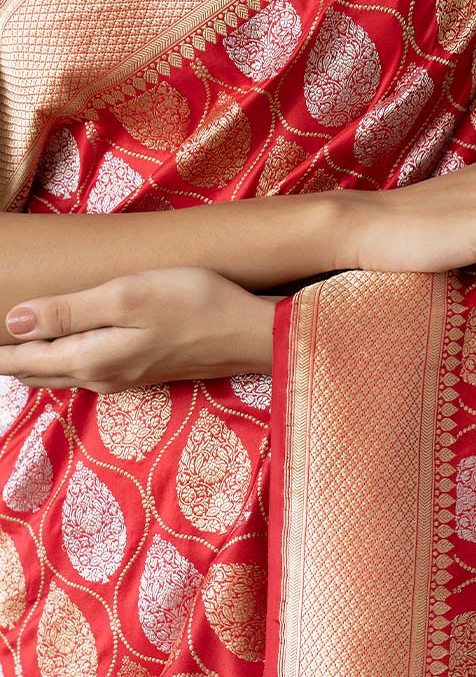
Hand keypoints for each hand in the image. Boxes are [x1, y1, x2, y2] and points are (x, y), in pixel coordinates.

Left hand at [0, 267, 279, 392]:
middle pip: (35, 371)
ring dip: (29, 361)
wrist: (251, 333)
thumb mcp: (127, 297)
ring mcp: (122, 378)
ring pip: (58, 374)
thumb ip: (68, 312)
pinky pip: (82, 371)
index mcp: (90, 359)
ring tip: (7, 346)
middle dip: (5, 359)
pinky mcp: (140, 372)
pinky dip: (57, 360)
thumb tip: (12, 323)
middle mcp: (100, 377)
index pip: (21, 356)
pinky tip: (57, 348)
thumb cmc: (194, 304)